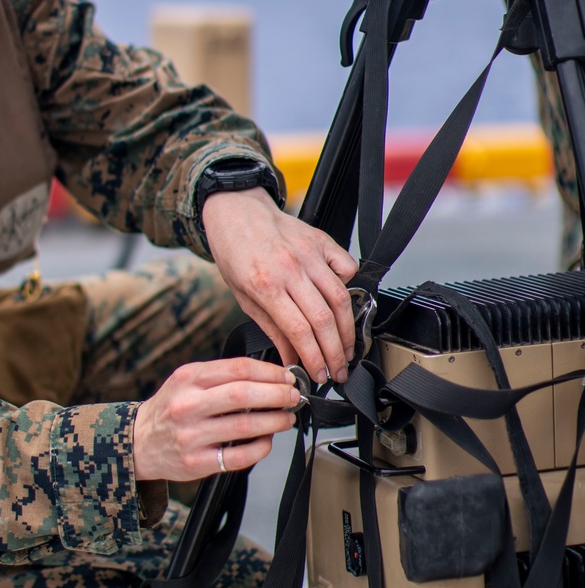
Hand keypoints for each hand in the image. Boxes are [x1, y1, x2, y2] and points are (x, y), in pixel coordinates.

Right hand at [133, 358, 299, 481]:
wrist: (139, 441)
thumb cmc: (170, 408)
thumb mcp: (186, 380)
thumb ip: (220, 376)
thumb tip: (268, 376)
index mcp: (188, 379)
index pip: (238, 368)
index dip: (270, 372)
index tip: (287, 377)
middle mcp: (188, 405)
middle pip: (244, 394)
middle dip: (278, 394)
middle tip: (293, 397)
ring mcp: (192, 435)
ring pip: (245, 425)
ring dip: (275, 421)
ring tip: (286, 418)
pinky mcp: (197, 463)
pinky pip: (239, 456)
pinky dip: (260, 447)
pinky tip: (267, 441)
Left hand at [202, 188, 356, 384]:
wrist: (235, 211)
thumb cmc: (235, 252)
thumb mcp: (242, 297)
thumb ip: (271, 329)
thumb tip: (291, 358)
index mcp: (266, 285)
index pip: (300, 331)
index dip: (314, 359)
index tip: (319, 376)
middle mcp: (291, 269)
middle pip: (325, 319)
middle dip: (336, 353)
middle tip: (339, 371)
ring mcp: (310, 253)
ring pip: (341, 298)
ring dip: (348, 330)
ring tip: (347, 349)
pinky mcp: (322, 241)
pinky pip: (347, 267)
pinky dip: (352, 288)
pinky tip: (346, 305)